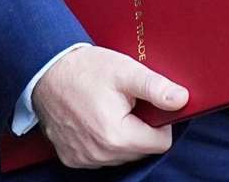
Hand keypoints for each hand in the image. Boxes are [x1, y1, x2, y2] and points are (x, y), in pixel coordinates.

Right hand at [30, 44, 189, 168]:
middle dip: (142, 128)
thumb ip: (156, 88)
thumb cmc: (84, 69)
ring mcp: (84, 159)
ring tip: (112, 108)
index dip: (162, 122)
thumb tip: (182, 100)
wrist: (45, 71)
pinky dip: (105, 141)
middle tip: (129, 102)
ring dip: (124, 135)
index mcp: (116, 136)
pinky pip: (101, 156)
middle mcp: (99, 154)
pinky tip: (97, 118)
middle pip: (141, 150)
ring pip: (122, 154)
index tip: (150, 104)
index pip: (160, 143)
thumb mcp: (126, 71)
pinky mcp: (72, 158)